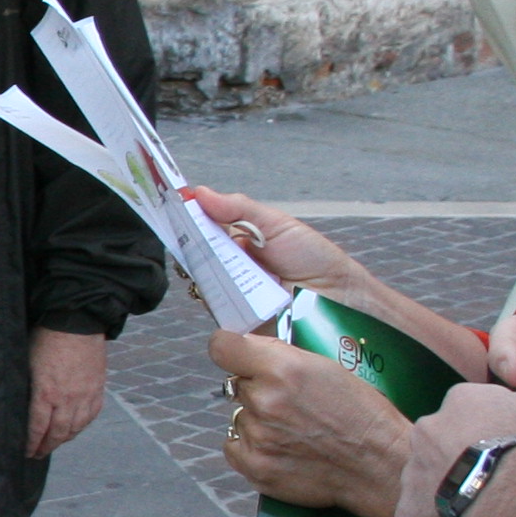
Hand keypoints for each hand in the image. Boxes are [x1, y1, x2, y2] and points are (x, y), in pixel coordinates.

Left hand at [26, 326, 109, 458]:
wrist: (77, 321)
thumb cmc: (47, 337)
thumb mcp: (27, 363)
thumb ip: (27, 386)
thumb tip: (21, 403)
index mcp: (46, 393)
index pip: (37, 427)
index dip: (32, 443)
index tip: (27, 452)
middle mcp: (67, 399)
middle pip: (58, 433)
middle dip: (47, 446)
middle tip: (38, 454)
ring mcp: (85, 395)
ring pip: (76, 427)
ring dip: (65, 439)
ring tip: (55, 444)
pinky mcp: (98, 388)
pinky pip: (91, 414)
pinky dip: (82, 425)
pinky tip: (75, 428)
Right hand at [178, 186, 372, 301]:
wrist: (341, 299)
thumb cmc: (316, 260)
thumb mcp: (277, 225)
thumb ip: (238, 208)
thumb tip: (200, 193)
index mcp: (239, 243)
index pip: (203, 231)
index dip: (187, 219)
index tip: (174, 205)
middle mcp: (232, 270)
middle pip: (197, 257)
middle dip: (193, 244)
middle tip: (195, 232)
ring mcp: (233, 297)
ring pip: (204, 283)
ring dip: (208, 272)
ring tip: (220, 261)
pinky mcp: (237, 323)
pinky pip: (217, 311)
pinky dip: (219, 300)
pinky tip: (230, 289)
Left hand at [211, 329, 408, 516]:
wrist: (381, 465)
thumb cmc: (364, 415)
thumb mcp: (329, 367)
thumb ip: (283, 356)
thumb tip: (250, 346)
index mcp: (284, 369)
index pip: (222, 347)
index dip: (229, 348)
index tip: (237, 354)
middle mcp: (265, 401)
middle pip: (236, 384)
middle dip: (257, 388)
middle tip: (289, 401)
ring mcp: (258, 437)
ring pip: (238, 417)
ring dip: (257, 420)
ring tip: (295, 430)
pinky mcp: (256, 467)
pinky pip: (234, 446)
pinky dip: (252, 446)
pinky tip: (282, 448)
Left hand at [397, 356, 515, 516]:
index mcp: (459, 402)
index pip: (468, 415)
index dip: (489, 436)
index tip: (508, 454)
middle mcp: (426, 432)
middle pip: (443, 447)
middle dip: (462, 464)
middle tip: (494, 486)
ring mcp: (412, 473)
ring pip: (429, 484)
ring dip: (448, 495)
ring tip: (482, 514)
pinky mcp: (406, 514)